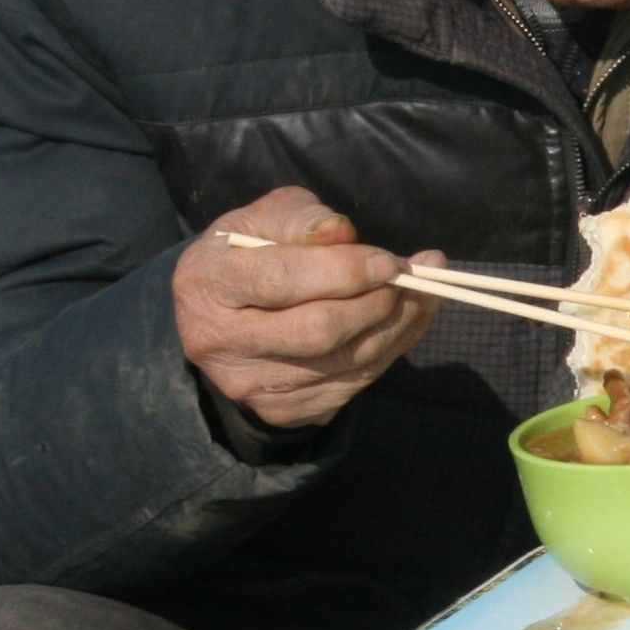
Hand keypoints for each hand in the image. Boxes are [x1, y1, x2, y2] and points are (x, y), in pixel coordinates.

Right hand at [172, 188, 438, 431]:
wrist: (219, 312)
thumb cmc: (251, 250)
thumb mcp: (267, 218)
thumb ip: (303, 219)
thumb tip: (343, 233)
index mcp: (208, 282)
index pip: (282, 280)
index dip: (344, 271)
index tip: (390, 262)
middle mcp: (219, 341)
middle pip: (317, 331)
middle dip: (376, 303)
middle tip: (408, 277)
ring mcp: (248, 384)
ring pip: (343, 363)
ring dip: (395, 327)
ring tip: (421, 294)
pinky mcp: (279, 411)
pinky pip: (351, 384)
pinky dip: (389, 351)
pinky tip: (404, 322)